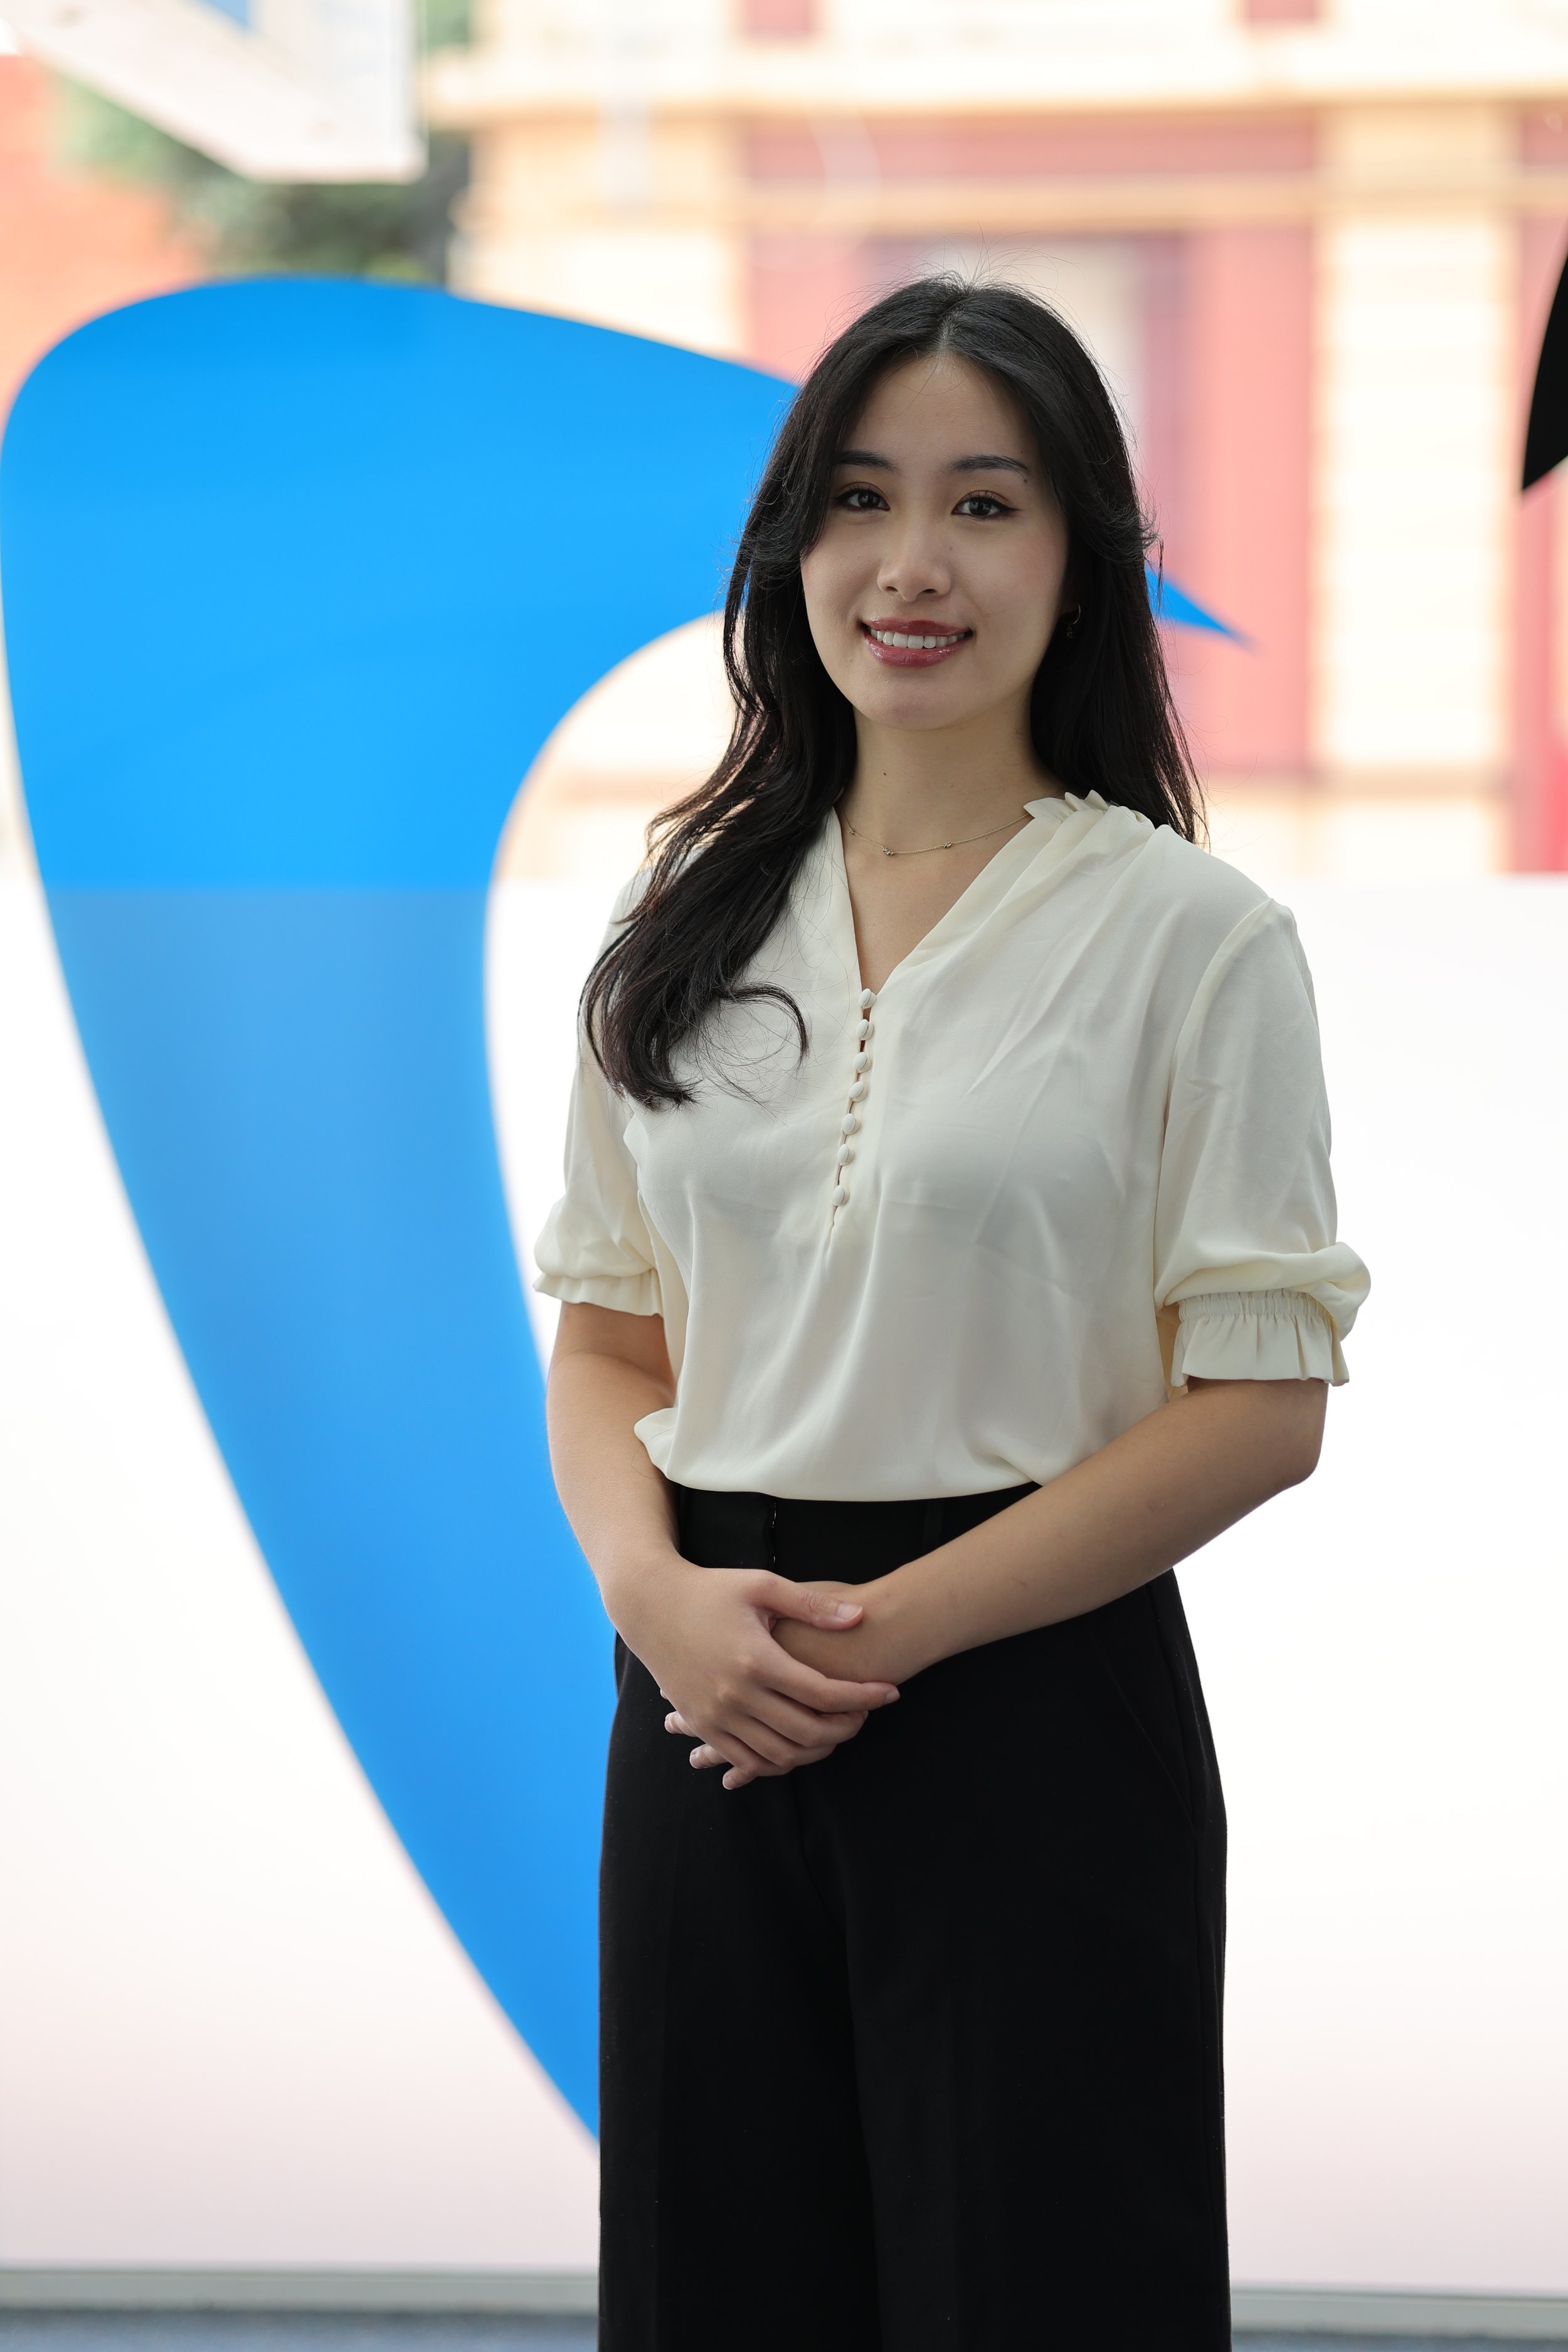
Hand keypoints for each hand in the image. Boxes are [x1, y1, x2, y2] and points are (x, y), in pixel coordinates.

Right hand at [676, 1575, 917, 1789]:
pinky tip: (798, 1744)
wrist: (649, 1604)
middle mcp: (735, 1695)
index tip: (889, 1692)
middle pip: (807, 1732)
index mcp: (756, 1659)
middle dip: (847, 1727)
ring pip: (779, 1755)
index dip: (863, 1696)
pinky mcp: (702, 1723)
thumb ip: (811, 1604)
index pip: (823, 1693)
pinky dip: (778, 1761)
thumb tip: (859, 1618)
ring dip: (817, 1749)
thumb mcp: (761, 1585)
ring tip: (838, 1729)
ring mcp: (716, 1715)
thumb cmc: (709, 1589)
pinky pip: (747, 1759)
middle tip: (867, 1714)